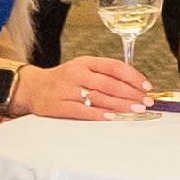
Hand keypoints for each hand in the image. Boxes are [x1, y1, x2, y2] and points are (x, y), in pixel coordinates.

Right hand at [10, 54, 152, 120]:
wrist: (32, 88)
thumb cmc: (64, 80)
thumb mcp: (83, 69)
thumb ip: (104, 74)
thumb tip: (134, 85)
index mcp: (85, 62)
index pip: (114, 67)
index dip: (133, 77)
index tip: (147, 86)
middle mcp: (77, 74)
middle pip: (110, 83)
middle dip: (132, 94)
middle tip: (147, 102)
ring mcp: (67, 90)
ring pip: (99, 97)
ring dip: (121, 105)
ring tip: (137, 110)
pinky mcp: (59, 106)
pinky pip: (82, 111)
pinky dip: (98, 115)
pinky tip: (112, 118)